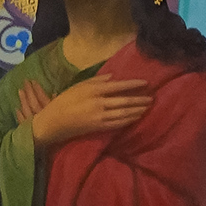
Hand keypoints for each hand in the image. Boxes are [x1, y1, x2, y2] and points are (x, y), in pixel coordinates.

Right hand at [27, 75, 148, 148]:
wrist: (53, 122)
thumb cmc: (63, 102)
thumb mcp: (78, 86)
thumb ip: (96, 80)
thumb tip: (112, 77)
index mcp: (94, 90)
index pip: (119, 86)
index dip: (133, 85)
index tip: (146, 83)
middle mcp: (99, 103)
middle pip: (124, 101)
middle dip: (139, 100)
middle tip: (152, 98)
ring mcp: (99, 116)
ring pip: (123, 113)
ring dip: (137, 111)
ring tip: (148, 108)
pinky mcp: (98, 127)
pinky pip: (117, 124)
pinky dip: (128, 120)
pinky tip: (136, 118)